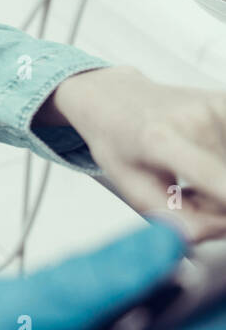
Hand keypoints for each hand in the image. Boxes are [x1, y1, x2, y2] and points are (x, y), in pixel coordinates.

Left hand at [49, 66, 225, 240]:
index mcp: (159, 139)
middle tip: (192, 196)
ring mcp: (217, 107)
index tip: (225, 219)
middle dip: (218, 206)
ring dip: (223, 186)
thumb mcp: (133, 191)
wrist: (114, 99)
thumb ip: (180, 221)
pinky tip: (208, 160)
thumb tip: (223, 230)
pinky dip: (225, 167)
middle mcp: (194, 117)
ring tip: (194, 174)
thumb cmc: (119, 142)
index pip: (215, 178)